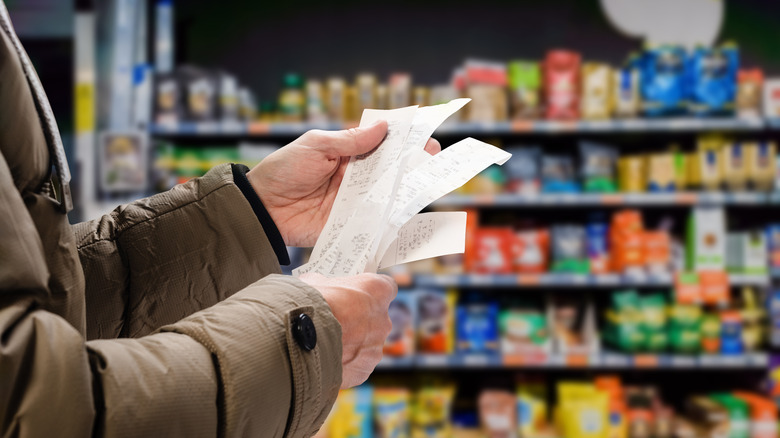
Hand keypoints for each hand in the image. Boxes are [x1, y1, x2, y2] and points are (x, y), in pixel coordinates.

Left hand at [246, 121, 440, 246]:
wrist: (262, 208)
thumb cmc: (283, 170)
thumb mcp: (316, 146)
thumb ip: (350, 140)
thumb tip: (383, 127)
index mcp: (347, 153)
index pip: (381, 144)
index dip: (403, 139)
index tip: (424, 134)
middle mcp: (355, 177)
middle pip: (390, 169)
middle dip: (413, 163)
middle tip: (433, 157)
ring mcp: (355, 201)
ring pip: (388, 194)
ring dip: (408, 189)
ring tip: (429, 182)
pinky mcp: (351, 223)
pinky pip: (376, 221)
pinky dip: (392, 218)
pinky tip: (410, 213)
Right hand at [299, 272, 396, 387]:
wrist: (297, 339)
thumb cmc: (309, 304)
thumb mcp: (315, 282)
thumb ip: (327, 285)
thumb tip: (319, 287)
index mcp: (377, 291)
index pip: (386, 287)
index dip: (370, 292)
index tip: (358, 295)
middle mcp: (383, 320)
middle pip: (376, 319)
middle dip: (359, 320)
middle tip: (337, 321)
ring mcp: (375, 347)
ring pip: (366, 345)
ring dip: (351, 344)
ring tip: (326, 344)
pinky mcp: (364, 370)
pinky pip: (356, 365)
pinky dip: (343, 364)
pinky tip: (325, 360)